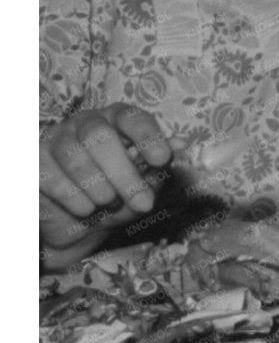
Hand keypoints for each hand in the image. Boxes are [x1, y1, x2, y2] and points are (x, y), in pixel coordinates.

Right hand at [40, 104, 172, 258]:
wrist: (79, 225)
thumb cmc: (119, 196)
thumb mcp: (145, 183)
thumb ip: (159, 164)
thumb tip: (179, 144)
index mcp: (118, 122)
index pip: (132, 117)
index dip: (147, 136)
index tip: (162, 159)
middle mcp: (86, 124)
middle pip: (99, 137)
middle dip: (124, 173)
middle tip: (142, 202)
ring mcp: (56, 141)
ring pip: (73, 155)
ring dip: (97, 185)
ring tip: (109, 204)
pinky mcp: (34, 162)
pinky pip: (49, 174)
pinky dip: (71, 195)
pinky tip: (85, 208)